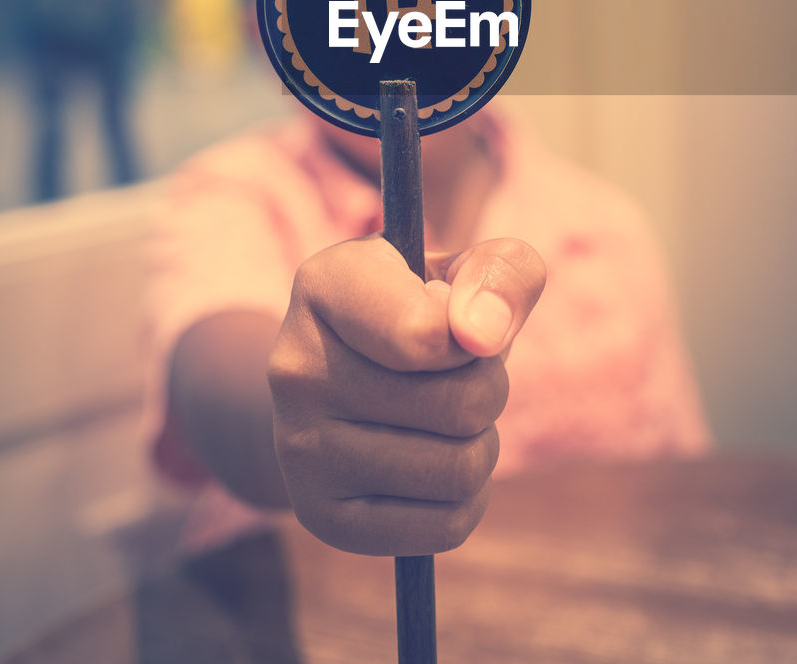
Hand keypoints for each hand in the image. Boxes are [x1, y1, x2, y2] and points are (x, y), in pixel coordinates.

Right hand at [267, 235, 545, 555]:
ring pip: (459, 470)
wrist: (342, 376)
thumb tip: (484, 332)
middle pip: (460, 406)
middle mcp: (295, 366)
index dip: (476, 336)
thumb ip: (501, 272)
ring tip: (444, 416)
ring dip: (480, 443)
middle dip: (487, 388)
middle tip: (456, 373)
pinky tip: (432, 460)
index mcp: (325, 284)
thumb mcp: (465, 271)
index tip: (461, 324)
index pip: (427, 334)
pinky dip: (466, 496)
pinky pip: (446, 526)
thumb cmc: (422, 308)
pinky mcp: (320, 515)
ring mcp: (299, 448)